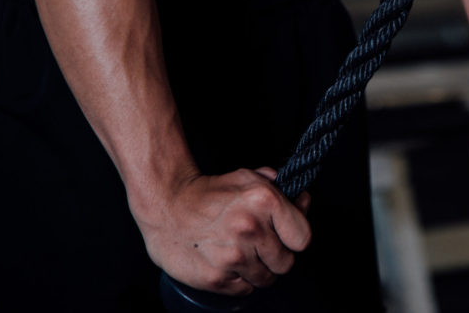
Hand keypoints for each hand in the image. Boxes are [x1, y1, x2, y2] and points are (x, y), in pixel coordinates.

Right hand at [134, 166, 310, 295]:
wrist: (166, 206)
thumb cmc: (208, 192)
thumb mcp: (245, 178)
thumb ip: (276, 188)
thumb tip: (301, 200)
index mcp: (264, 200)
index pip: (302, 237)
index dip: (294, 237)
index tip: (286, 236)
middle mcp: (250, 228)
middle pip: (286, 262)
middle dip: (275, 255)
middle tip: (258, 245)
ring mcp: (233, 256)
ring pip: (266, 279)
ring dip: (258, 270)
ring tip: (240, 252)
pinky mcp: (216, 278)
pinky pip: (245, 290)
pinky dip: (239, 281)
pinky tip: (227, 263)